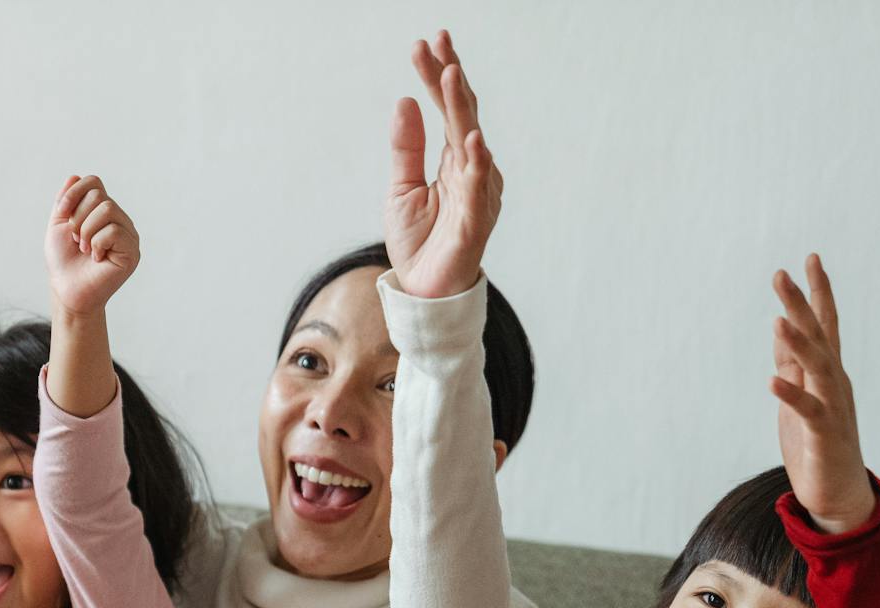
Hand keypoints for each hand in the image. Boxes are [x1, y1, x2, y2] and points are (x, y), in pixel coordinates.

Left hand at [45, 174, 139, 317]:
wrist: (67, 289)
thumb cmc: (63, 260)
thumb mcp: (58, 224)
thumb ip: (66, 200)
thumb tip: (74, 175)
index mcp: (103, 211)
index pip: (93, 183)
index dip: (74, 194)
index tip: (63, 215)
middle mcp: (119, 219)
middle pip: (98, 196)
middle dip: (78, 218)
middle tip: (77, 240)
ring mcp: (128, 235)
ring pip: (107, 210)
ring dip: (86, 231)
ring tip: (85, 249)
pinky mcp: (132, 251)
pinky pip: (113, 231)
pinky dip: (97, 243)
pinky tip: (97, 258)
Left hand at [384, 30, 503, 298]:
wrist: (422, 292)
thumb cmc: (419, 242)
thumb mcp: (401, 188)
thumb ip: (406, 148)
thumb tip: (404, 101)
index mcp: (454, 160)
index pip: (449, 110)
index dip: (438, 76)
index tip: (426, 43)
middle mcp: (472, 170)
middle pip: (463, 115)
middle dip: (450, 78)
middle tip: (437, 42)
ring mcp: (477, 193)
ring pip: (471, 142)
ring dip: (462, 109)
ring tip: (451, 75)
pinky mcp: (475, 222)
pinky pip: (478, 188)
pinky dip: (477, 162)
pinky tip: (472, 137)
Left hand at [769, 254, 874, 533]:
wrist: (838, 495)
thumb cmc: (816, 445)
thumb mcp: (798, 397)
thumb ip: (793, 364)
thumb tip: (782, 329)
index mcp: (827, 373)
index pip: (825, 324)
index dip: (817, 292)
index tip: (809, 258)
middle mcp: (835, 383)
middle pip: (820, 335)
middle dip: (802, 304)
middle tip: (784, 272)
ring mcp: (833, 407)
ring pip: (818, 368)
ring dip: (798, 343)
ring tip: (778, 318)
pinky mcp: (825, 435)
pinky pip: (809, 411)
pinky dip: (791, 395)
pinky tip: (772, 381)